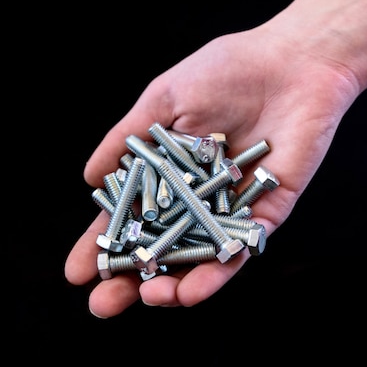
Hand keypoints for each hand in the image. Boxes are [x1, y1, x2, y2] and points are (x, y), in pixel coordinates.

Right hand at [65, 25, 359, 317]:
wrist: (291, 61)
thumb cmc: (224, 71)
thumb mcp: (163, 101)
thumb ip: (126, 139)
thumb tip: (88, 177)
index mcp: (166, 173)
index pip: (127, 218)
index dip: (101, 246)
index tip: (75, 272)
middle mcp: (193, 199)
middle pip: (157, 249)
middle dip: (128, 280)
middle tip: (101, 305)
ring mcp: (228, 210)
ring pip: (196, 260)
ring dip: (170, 286)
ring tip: (147, 298)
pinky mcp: (264, 214)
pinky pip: (238, 250)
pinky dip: (215, 273)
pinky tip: (190, 291)